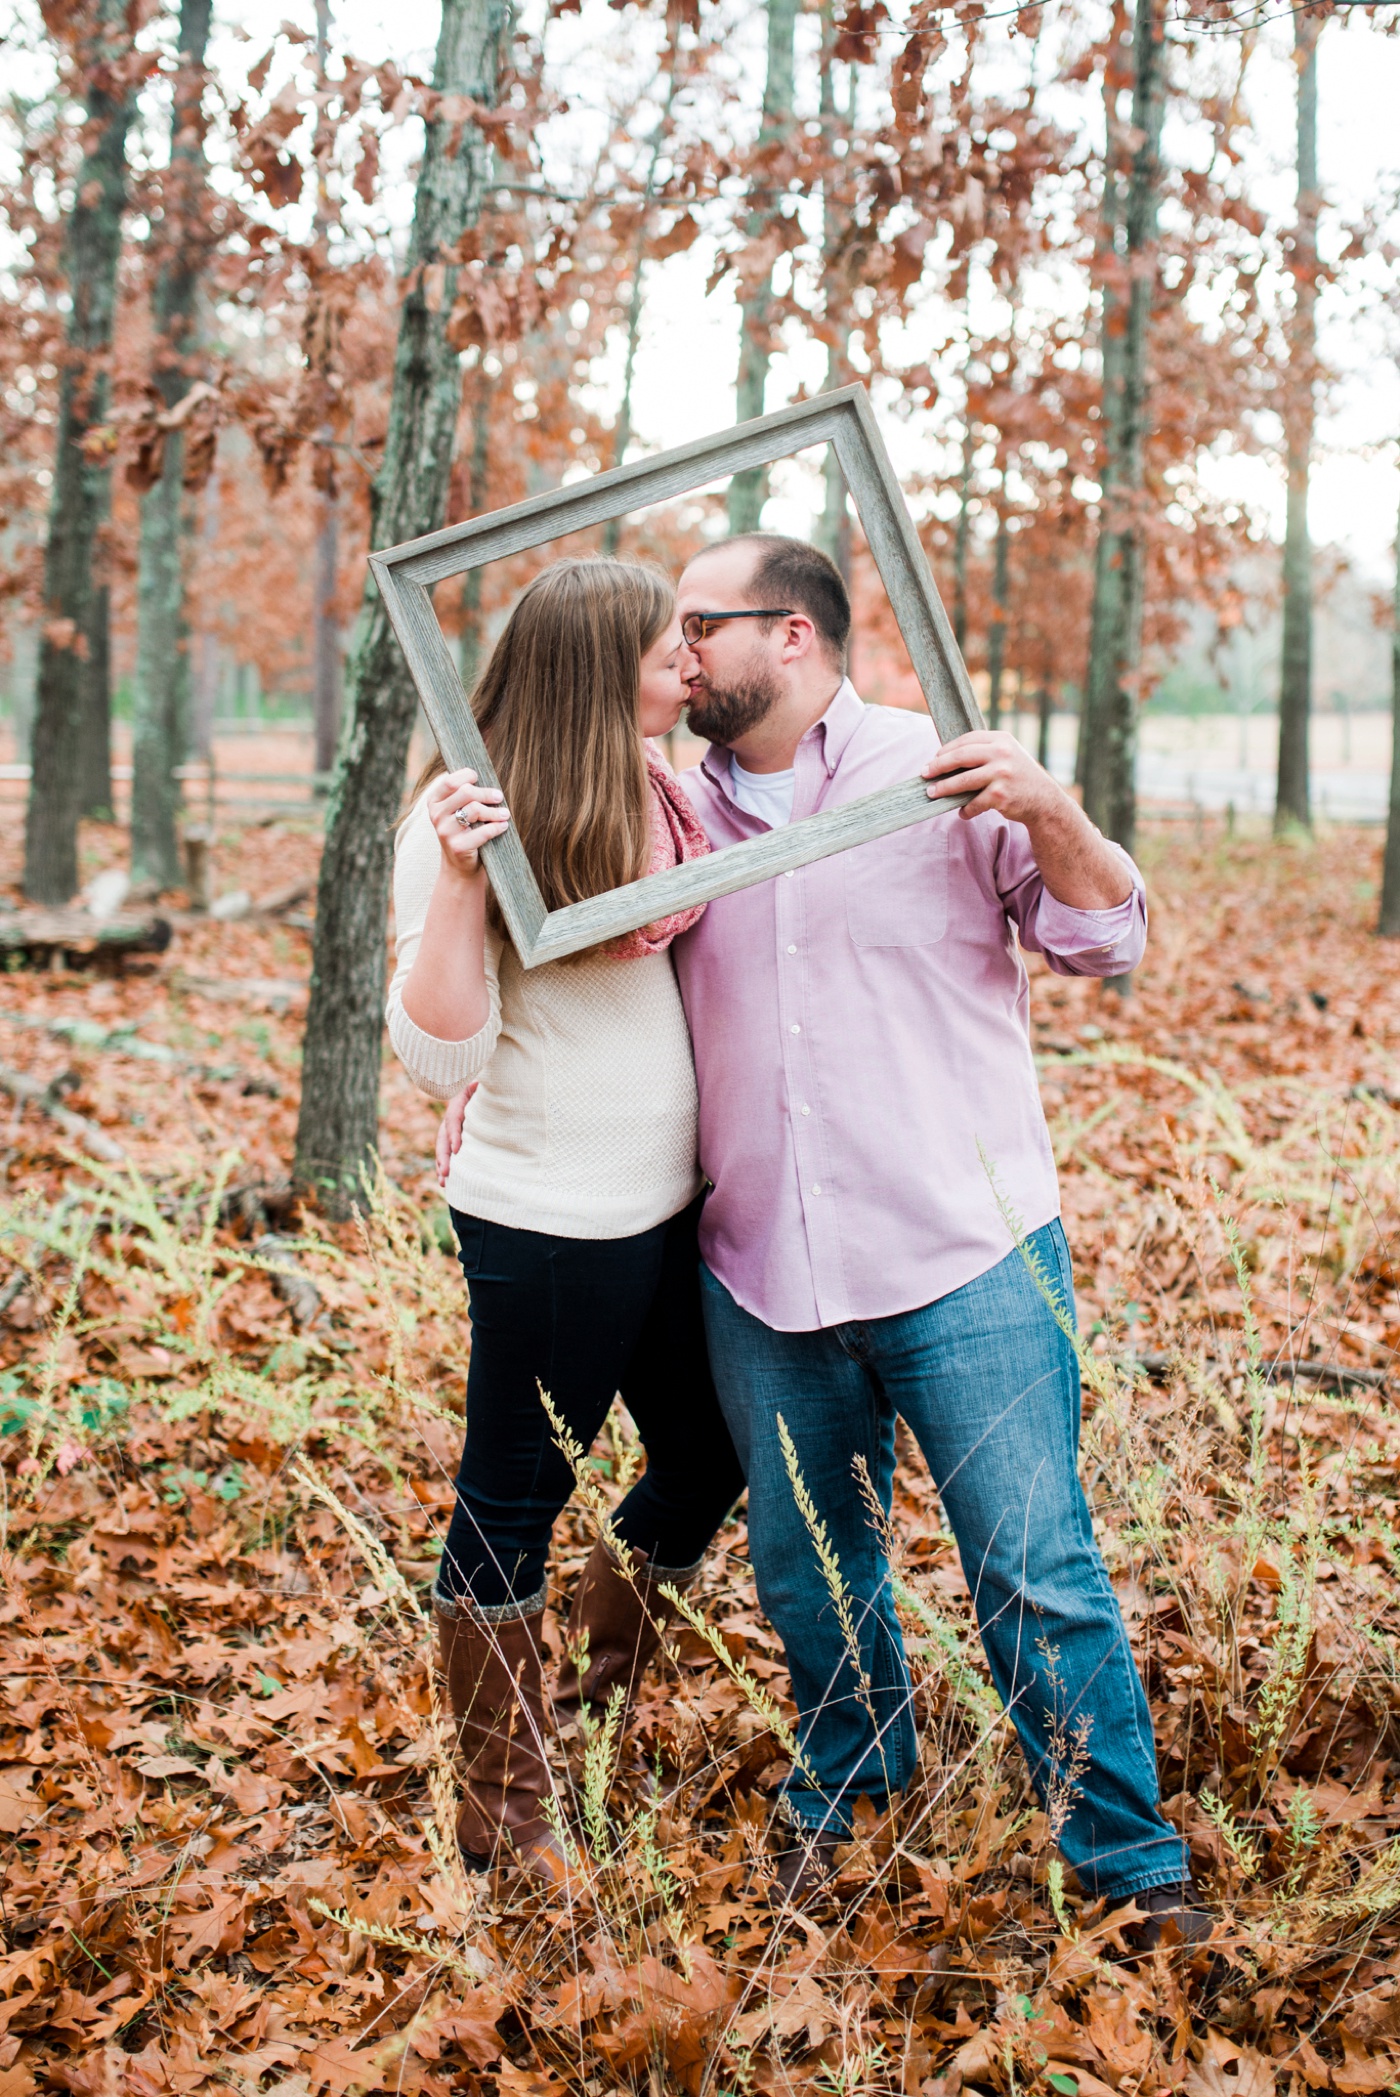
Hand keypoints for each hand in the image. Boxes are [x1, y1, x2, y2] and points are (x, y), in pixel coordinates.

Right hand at [427, 768, 509, 875]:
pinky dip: (497, 827)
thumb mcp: (458, 810)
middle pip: (466, 792)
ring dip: (494, 811)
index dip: (467, 775)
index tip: (479, 778)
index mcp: (434, 802)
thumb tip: (486, 775)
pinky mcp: (458, 847)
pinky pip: (483, 831)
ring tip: (504, 814)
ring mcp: (445, 831)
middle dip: (486, 793)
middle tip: (499, 797)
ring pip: (475, 809)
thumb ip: (464, 794)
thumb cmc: (464, 831)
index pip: (450, 781)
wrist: (460, 866)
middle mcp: (436, 815)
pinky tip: (503, 826)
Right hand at [436, 1084, 476, 1184]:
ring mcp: (451, 1129)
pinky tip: (447, 1181)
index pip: (452, 1121)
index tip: (457, 1149)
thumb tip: (479, 1084)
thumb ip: (480, 1086)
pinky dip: (446, 1165)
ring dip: (442, 1165)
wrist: (479, 1086)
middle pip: (444, 1139)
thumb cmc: (483, 1086)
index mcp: (458, 1104)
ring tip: (444, 1182)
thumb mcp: (481, 1084)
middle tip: (446, 1172)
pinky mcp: (456, 1138)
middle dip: (444, 1157)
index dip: (453, 1135)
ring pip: (443, 1149)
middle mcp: (451, 1119)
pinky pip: (448, 1153)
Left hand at [922, 732, 1064, 825]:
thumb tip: (947, 758)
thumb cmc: (1020, 778)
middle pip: (960, 756)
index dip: (947, 749)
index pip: (967, 740)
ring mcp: (1001, 774)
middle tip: (925, 773)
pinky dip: (966, 810)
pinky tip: (962, 812)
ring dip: (944, 788)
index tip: (935, 758)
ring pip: (963, 781)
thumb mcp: (1008, 756)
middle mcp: (1002, 753)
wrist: (1045, 801)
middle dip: (939, 766)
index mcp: (1002, 740)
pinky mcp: (1000, 795)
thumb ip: (985, 752)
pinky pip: (974, 803)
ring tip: (932, 793)